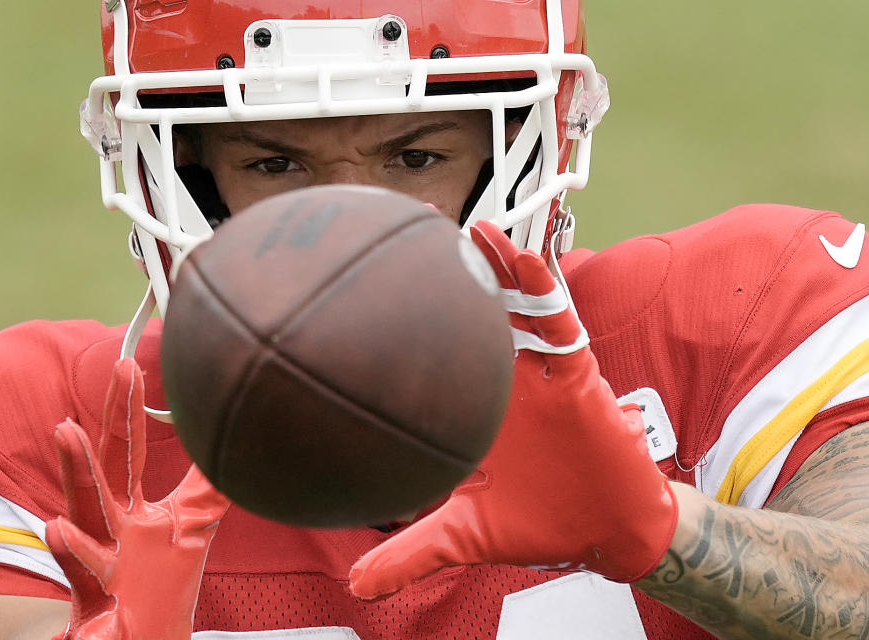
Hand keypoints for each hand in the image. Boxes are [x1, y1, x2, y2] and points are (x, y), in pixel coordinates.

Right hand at [46, 358, 229, 639]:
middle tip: (115, 371)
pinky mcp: (98, 596)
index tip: (129, 364)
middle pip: (106, 466)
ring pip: (85, 511)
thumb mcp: (190, 526)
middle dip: (110, 417)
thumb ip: (206, 487)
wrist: (143, 636)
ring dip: (77, 471)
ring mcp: (101, 558)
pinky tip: (57, 526)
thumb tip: (234, 448)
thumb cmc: (160, 580)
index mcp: (130, 507)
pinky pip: (83, 572)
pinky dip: (72, 552)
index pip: (126, 450)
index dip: (128, 409)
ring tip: (67, 429)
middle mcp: (109, 525)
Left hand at [349, 221, 677, 598]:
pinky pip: (561, 325)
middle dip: (452, 267)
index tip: (370, 278)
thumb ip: (412, 552)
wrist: (604, 531)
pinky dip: (544, 290)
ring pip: (519, 306)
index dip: (411, 313)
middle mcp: (503, 379)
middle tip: (412, 221)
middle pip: (477, 310)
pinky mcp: (578, 376)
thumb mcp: (463, 534)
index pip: (438, 348)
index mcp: (473, 404)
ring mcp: (540, 372)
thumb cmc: (539, 520)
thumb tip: (357, 586)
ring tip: (472, 228)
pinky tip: (522, 257)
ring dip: (499, 264)